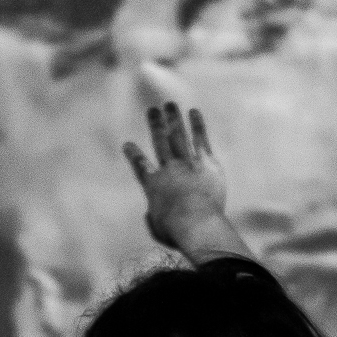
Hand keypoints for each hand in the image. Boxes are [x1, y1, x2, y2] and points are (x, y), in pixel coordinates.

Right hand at [121, 100, 238, 255]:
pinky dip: (197, 125)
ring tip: (170, 105)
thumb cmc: (175, 231)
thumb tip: (151, 215)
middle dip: (155, 124)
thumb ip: (152, 219)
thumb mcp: (157, 229)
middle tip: (152, 110)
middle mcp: (169, 169)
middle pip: (160, 142)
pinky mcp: (208, 163)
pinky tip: (194, 112)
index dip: (133, 155)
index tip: (128, 144)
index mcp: (153, 185)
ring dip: (173, 119)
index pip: (140, 166)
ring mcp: (188, 163)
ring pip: (178, 136)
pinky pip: (201, 140)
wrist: (196, 222)